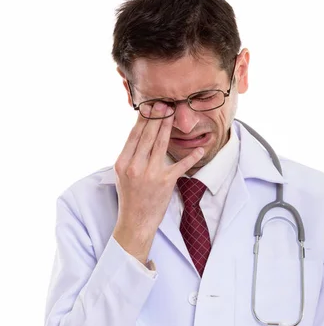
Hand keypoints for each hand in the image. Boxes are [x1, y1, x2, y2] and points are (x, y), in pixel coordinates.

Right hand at [113, 102, 203, 262]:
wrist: (135, 222)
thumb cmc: (130, 198)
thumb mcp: (122, 175)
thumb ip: (130, 156)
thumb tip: (139, 135)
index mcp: (122, 163)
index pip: (134, 135)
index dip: (143, 119)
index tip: (150, 106)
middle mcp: (135, 166)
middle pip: (147, 136)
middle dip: (156, 117)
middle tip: (164, 103)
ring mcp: (150, 174)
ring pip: (160, 144)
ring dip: (168, 127)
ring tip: (173, 113)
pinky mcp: (164, 183)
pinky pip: (180, 166)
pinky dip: (191, 157)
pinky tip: (200, 148)